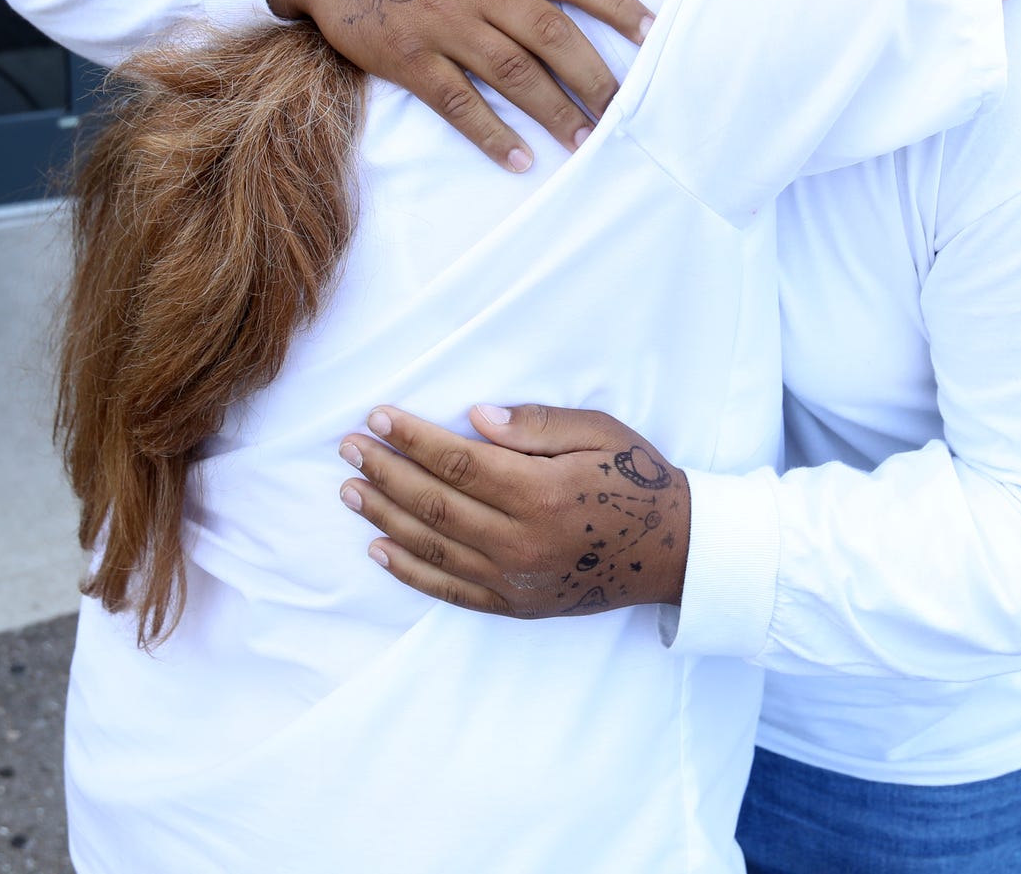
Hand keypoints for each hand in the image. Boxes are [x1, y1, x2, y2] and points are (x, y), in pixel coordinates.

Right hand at [265, 0, 653, 171]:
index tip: (654, 33)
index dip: (618, 4)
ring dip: (554, 110)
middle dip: (595, 75)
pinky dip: (489, 132)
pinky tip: (518, 158)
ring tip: (587, 141)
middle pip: (551, 32)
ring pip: (512, 72)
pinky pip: (457, 102)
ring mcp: (443, 24)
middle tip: (626, 110)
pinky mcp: (409, 58)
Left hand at [337, 404, 690, 618]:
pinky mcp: (514, 605)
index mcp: (542, 492)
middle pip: (434, 503)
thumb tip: (474, 417)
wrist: (672, 551)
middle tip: (348, 447)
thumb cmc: (636, 478)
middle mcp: (521, 541)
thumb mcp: (598, 432)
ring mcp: (514, 580)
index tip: (378, 416)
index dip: (412, 438)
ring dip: (383, 516)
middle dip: (384, 471)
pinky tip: (378, 547)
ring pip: (431, 546)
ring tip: (349, 489)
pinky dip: (408, 570)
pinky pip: (448, 589)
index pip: (458, 461)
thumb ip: (536, 424)